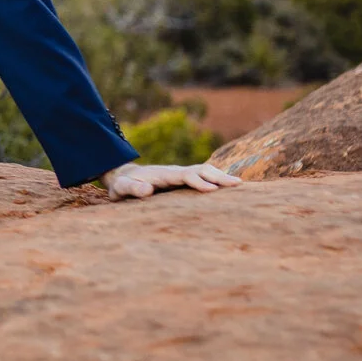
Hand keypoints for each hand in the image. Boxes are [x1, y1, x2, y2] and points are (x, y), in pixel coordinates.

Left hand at [102, 161, 241, 198]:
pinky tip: (229, 188)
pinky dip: (217, 180)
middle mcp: (175, 172)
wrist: (122, 177)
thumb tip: (147, 190)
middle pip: (200, 170)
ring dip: (221, 177)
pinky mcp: (183, 180)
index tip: (212, 190)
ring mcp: (180, 175)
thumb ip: (132, 188)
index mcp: (163, 175)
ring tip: (240, 185)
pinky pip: (203, 177)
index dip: (198, 182)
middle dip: (218, 177)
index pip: (184, 176)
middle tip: (238, 184)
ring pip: (204, 172)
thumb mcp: (121, 188)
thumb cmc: (122, 185)